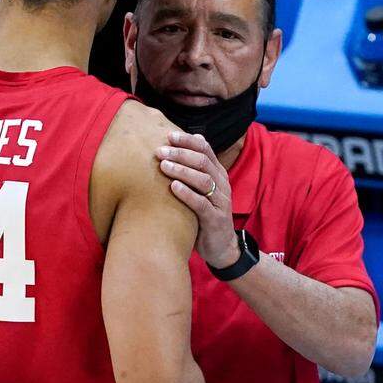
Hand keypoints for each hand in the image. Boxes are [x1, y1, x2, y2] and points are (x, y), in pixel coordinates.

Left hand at [156, 131, 239, 268]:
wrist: (221, 247)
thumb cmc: (203, 215)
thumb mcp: (200, 190)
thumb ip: (192, 171)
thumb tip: (177, 147)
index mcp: (218, 174)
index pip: (206, 149)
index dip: (188, 141)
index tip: (168, 136)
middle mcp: (222, 184)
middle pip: (203, 162)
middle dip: (181, 153)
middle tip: (160, 151)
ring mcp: (220, 202)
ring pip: (204, 180)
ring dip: (182, 171)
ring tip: (164, 166)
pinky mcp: (216, 219)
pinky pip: (202, 204)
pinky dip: (187, 194)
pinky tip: (173, 187)